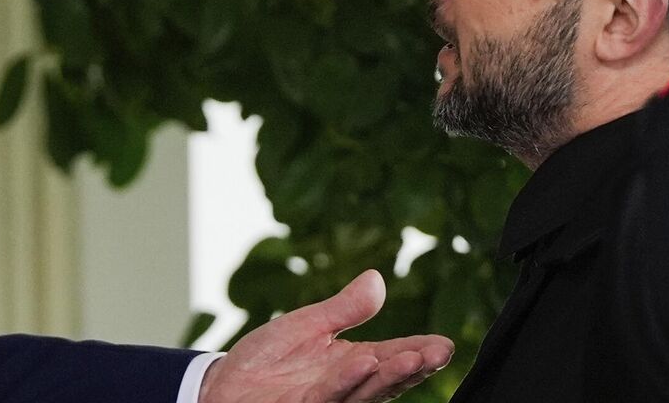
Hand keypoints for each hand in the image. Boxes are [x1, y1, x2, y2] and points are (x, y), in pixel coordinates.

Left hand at [199, 270, 453, 402]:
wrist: (222, 387)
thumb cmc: (266, 361)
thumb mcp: (307, 325)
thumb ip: (343, 308)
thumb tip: (376, 278)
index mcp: (351, 364)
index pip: (392, 357)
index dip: (419, 352)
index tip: (445, 345)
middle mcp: (345, 386)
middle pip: (387, 378)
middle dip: (415, 366)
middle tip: (439, 352)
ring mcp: (326, 401)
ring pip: (364, 391)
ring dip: (389, 377)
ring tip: (412, 358)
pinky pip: (327, 396)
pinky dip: (345, 380)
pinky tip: (361, 362)